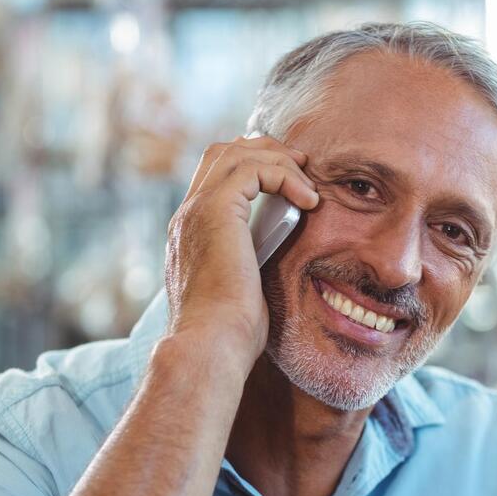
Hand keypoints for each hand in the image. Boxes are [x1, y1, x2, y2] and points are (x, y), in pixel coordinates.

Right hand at [163, 136, 318, 362]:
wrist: (212, 344)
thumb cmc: (230, 333)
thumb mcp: (242, 290)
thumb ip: (251, 264)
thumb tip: (274, 259)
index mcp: (190, 233)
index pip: (214, 179)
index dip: (251, 167)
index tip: (288, 180)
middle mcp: (187, 216)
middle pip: (221, 153)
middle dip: (264, 151)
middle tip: (301, 166)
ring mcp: (197, 210)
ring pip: (236, 153)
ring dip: (279, 161)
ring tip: (309, 183)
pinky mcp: (216, 210)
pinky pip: (253, 168)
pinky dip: (285, 176)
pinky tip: (308, 200)